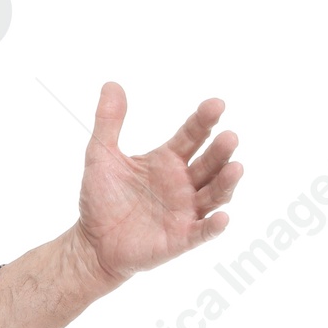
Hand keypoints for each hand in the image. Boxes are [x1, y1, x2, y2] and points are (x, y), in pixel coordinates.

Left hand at [74, 82, 241, 287]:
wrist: (92, 243)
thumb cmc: (101, 199)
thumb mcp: (101, 156)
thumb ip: (108, 123)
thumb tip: (111, 84)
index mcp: (169, 159)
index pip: (193, 134)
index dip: (204, 120)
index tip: (216, 105)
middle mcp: (184, 183)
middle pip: (210, 163)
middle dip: (220, 151)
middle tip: (229, 137)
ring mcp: (185, 211)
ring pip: (214, 194)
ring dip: (226, 183)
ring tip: (235, 168)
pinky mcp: (181, 239)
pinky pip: (202, 232)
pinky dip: (214, 226)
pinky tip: (222, 218)